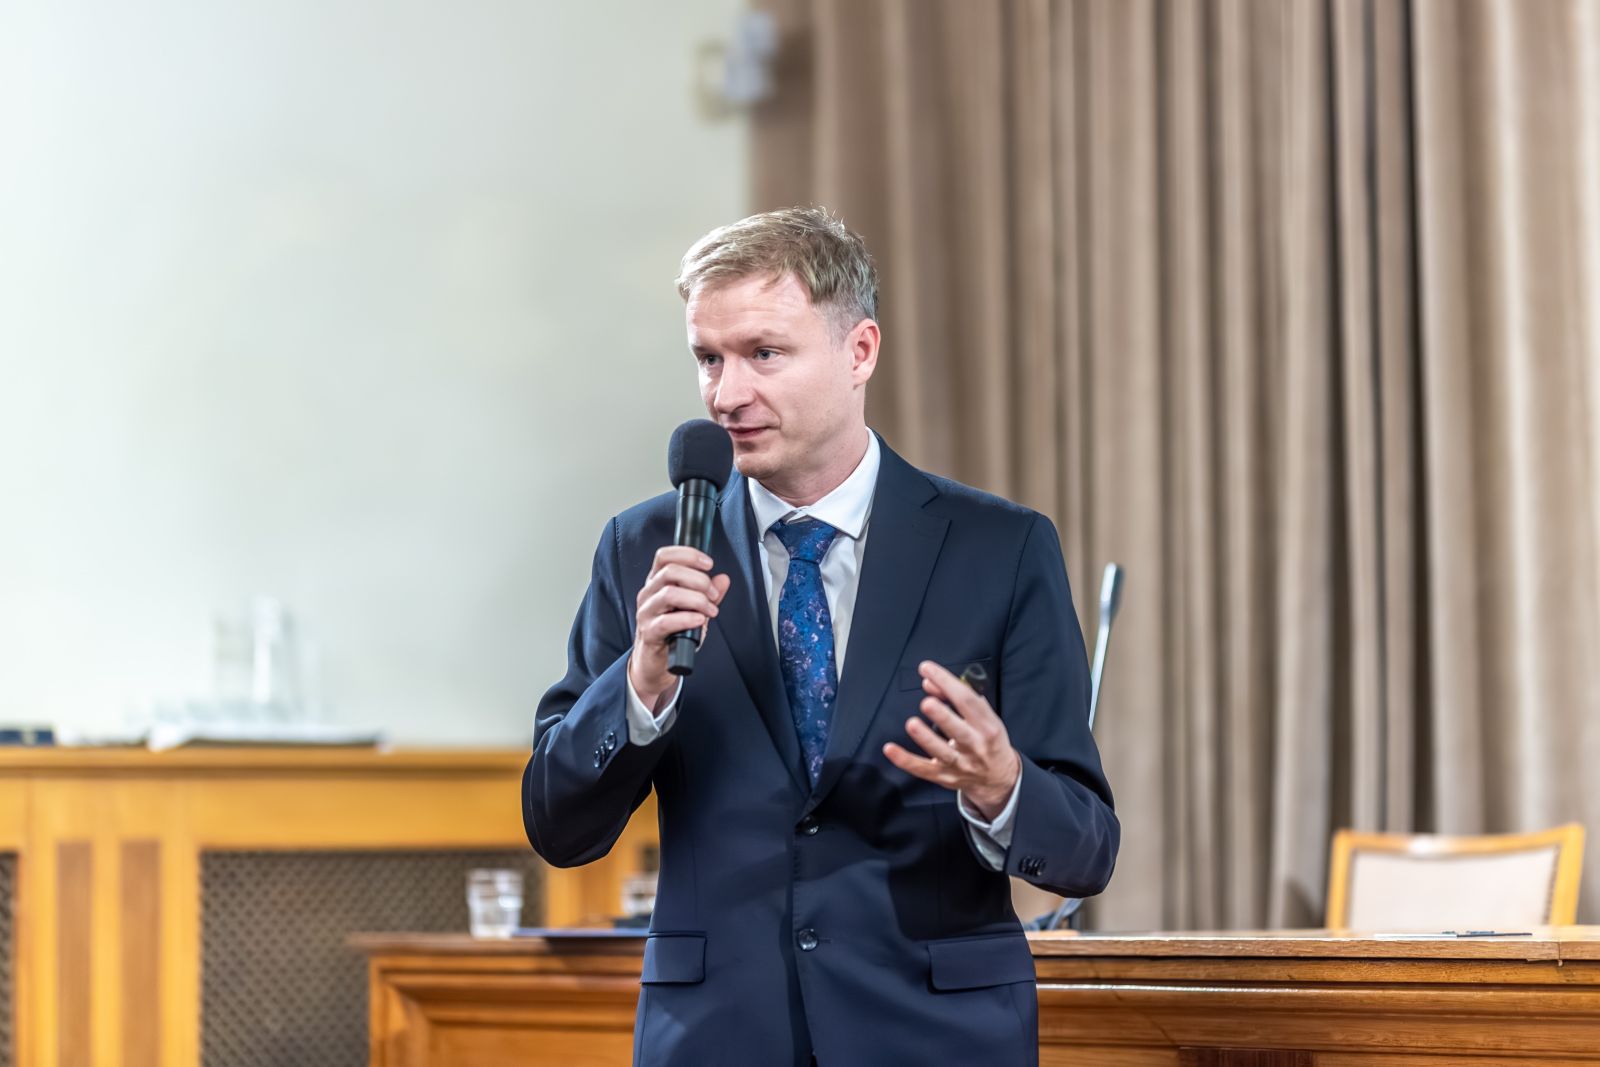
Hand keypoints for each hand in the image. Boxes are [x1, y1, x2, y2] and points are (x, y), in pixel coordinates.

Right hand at [628, 546, 731, 709]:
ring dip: (697, 600)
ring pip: (669, 593)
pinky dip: (687, 619)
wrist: (656, 662)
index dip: (688, 555)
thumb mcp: (694, 609)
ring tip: (710, 611)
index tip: (709, 564)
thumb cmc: (673, 632)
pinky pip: (666, 621)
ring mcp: (646, 613)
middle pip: (670, 571)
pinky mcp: (648, 633)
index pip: (665, 556)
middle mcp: (649, 593)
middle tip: (713, 595)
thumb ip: (709, 594)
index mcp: (657, 582)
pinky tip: (699, 621)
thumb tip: (723, 579)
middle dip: (699, 580)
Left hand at [882, 661, 1020, 820]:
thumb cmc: (988, 739)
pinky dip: (905, 760)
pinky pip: (923, 769)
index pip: (968, 701)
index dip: (947, 683)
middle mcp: (975, 745)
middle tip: (927, 702)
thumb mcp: (983, 716)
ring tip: (912, 724)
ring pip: (942, 752)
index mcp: (988, 726)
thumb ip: (955, 697)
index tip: (928, 669)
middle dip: (942, 715)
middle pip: (959, 730)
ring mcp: (960, 763)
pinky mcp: (945, 776)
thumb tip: (929, 682)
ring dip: (926, 738)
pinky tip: (890, 749)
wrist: (999, 777)